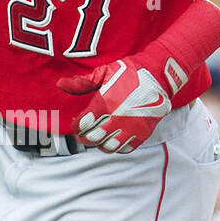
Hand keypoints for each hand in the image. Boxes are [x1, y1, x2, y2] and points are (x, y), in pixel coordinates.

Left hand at [57, 52, 184, 151]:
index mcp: (105, 103)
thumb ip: (82, 83)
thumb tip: (60, 84)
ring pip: (108, 147)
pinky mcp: (142, 133)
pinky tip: (114, 137)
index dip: (76, 125)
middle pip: (92, 138)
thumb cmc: (130, 72)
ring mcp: (131, 127)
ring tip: (100, 134)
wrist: (160, 75)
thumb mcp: (105, 72)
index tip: (77, 121)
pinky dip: (117, 147)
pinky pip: (125, 149)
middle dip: (85, 136)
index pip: (83, 125)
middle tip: (86, 130)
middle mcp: (117, 118)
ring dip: (100, 143)